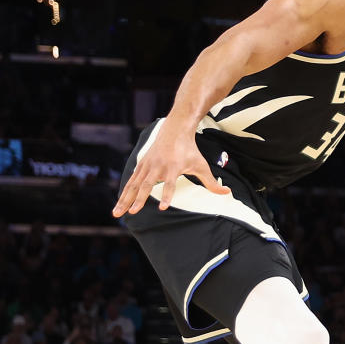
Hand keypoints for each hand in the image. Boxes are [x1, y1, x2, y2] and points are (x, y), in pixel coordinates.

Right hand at [112, 127, 229, 216]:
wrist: (175, 130)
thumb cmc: (190, 150)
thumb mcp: (202, 166)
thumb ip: (212, 182)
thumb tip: (227, 192)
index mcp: (173, 167)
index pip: (170, 184)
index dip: (167, 195)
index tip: (164, 207)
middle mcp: (158, 167)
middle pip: (146, 186)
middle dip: (138, 200)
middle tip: (132, 213)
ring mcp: (147, 165)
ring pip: (134, 185)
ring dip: (125, 199)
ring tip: (117, 214)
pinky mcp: (141, 165)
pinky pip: (132, 180)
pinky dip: (125, 191)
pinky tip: (120, 203)